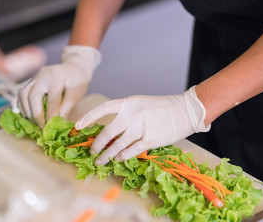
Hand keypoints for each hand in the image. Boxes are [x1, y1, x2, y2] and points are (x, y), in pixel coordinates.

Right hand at [17, 45, 100, 126]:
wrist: (74, 67)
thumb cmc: (78, 81)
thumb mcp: (76, 94)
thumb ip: (66, 108)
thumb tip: (56, 124)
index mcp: (57, 76)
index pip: (52, 99)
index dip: (51, 115)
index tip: (51, 128)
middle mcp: (42, 75)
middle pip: (32, 96)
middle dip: (36, 114)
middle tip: (42, 127)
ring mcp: (34, 77)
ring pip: (23, 94)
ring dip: (27, 111)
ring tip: (35, 123)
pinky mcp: (30, 82)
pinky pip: (21, 95)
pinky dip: (23, 106)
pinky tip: (30, 116)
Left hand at [75, 86, 209, 164]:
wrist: (184, 110)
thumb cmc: (161, 108)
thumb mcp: (140, 104)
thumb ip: (125, 115)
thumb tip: (108, 130)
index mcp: (128, 103)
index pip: (103, 108)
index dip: (89, 117)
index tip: (78, 126)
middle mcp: (132, 114)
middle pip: (108, 132)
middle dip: (97, 144)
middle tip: (92, 152)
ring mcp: (141, 127)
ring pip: (118, 144)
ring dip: (107, 155)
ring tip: (101, 161)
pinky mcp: (150, 139)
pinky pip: (131, 151)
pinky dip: (122, 156)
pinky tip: (117, 159)